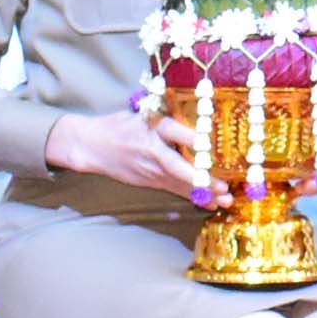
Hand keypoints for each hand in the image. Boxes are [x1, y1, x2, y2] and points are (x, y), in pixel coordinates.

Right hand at [46, 105, 208, 198]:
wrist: (92, 146)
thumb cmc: (120, 126)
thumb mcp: (142, 114)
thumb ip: (168, 119)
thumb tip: (201, 124)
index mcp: (148, 129)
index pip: (170, 130)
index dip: (189, 136)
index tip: (206, 140)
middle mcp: (150, 152)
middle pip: (178, 167)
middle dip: (202, 179)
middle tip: (223, 186)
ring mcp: (149, 171)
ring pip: (178, 184)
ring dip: (202, 194)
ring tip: (224, 200)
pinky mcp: (149, 181)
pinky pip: (173, 190)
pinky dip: (192, 197)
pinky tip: (210, 203)